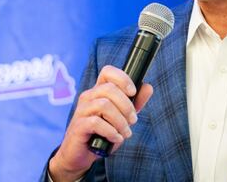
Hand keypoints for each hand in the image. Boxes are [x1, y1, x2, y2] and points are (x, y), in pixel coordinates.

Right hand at [48, 65, 153, 181]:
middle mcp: (88, 97)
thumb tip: (148, 87)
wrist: (81, 155)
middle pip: (109, 88)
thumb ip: (135, 103)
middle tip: (133, 120)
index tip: (133, 92)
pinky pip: (96, 122)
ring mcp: (81, 110)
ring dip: (120, 120)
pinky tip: (116, 138)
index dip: (122, 78)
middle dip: (126, 105)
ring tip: (126, 132)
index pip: (107, 72)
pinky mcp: (78, 126)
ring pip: (104, 105)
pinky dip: (111, 131)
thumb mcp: (122, 117)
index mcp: (99, 91)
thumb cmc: (102, 133)